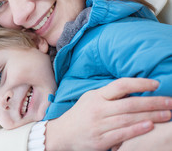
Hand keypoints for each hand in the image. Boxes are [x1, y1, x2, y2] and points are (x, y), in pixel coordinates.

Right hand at [44, 78, 171, 150]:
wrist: (62, 134)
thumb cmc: (80, 115)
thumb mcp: (90, 98)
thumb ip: (109, 95)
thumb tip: (134, 90)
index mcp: (96, 96)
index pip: (120, 85)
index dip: (139, 83)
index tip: (156, 84)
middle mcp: (98, 109)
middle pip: (130, 104)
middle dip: (153, 102)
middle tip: (171, 102)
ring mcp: (99, 125)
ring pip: (129, 119)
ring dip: (152, 116)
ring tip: (168, 114)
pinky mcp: (100, 140)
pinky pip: (122, 134)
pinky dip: (137, 130)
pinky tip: (151, 126)